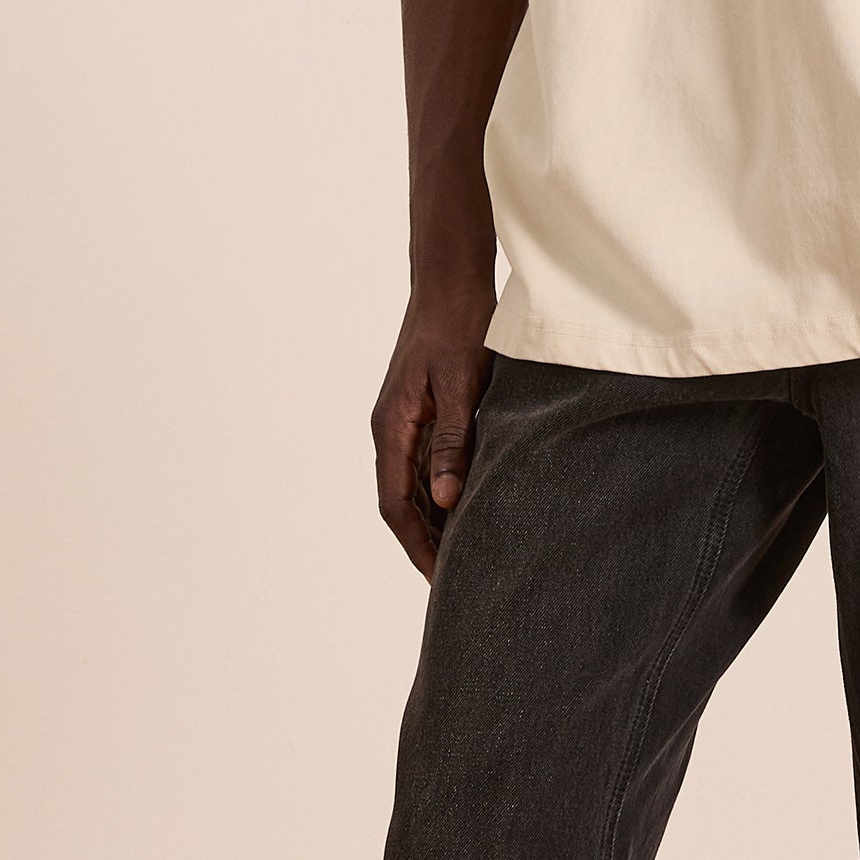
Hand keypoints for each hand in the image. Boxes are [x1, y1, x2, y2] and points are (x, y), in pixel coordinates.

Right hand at [371, 281, 495, 578]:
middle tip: (457, 580)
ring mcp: (404, 420)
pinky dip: (443, 491)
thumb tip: (447, 500)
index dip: (417, 544)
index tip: (440, 578)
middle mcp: (391, 428)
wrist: (450, 278)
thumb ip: (454, 442)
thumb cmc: (458, 324)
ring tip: (466, 554)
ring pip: (414, 485)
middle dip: (425, 542)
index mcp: (392, 427)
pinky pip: (427, 463)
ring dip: (435, 520)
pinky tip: (468, 507)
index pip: (396, 504)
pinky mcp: (422, 410)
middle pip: (401, 501)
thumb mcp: (461, 384)